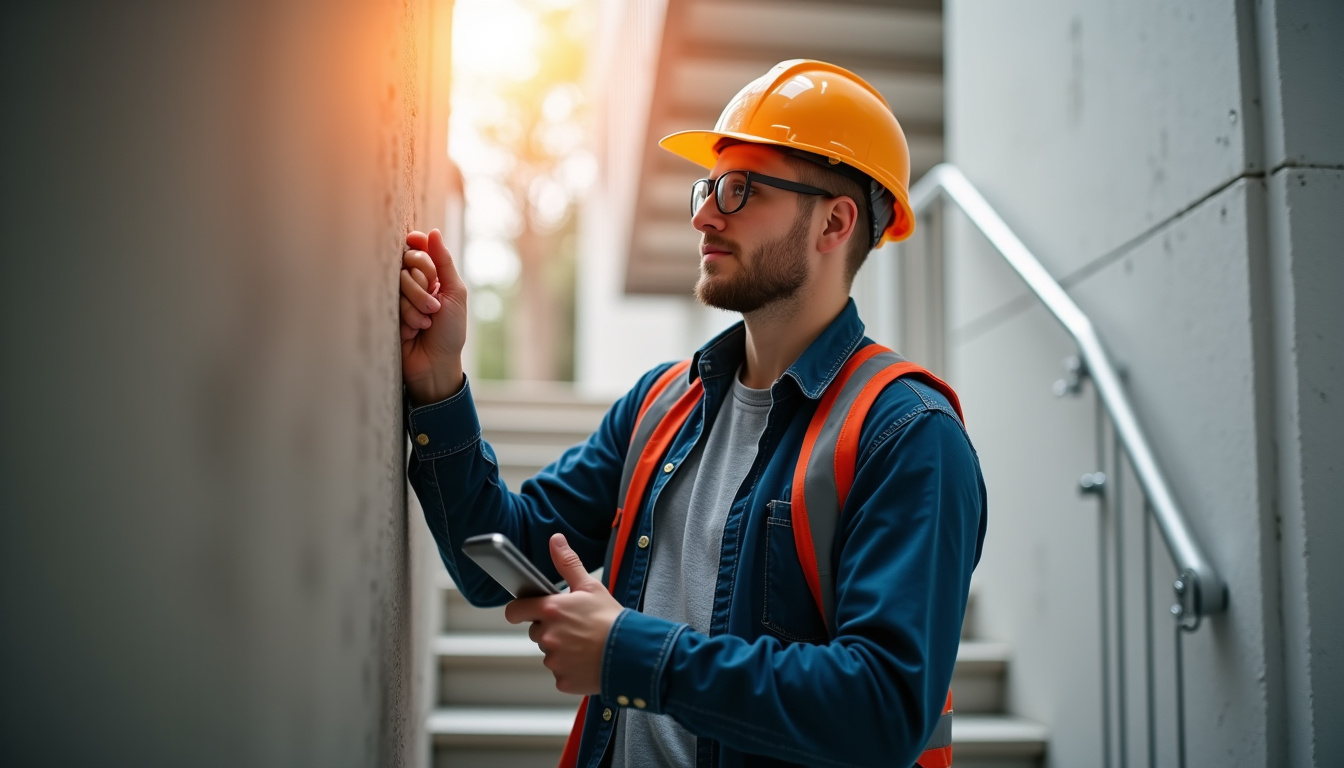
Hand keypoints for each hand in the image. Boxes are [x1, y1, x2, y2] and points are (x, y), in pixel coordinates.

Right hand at [401, 229, 467, 403]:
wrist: (436, 364)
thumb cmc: (450, 331)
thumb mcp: (455, 294)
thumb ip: (444, 262)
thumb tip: (433, 232)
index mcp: (431, 275)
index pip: (417, 248)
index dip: (419, 250)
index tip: (423, 257)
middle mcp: (412, 283)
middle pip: (407, 263)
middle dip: (423, 286)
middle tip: (435, 308)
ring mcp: (397, 297)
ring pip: (398, 283)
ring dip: (417, 306)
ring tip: (426, 323)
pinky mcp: (386, 312)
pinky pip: (392, 303)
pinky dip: (408, 318)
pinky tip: (414, 331)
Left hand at [504, 533, 623, 695]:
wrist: (632, 652)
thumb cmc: (612, 619)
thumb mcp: (590, 586)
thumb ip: (568, 563)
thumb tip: (556, 540)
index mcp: (551, 610)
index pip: (515, 610)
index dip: (519, 610)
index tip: (526, 610)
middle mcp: (547, 636)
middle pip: (536, 632)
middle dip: (551, 629)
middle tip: (575, 628)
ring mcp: (554, 661)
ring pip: (549, 654)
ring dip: (562, 650)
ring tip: (585, 645)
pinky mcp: (563, 680)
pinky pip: (560, 674)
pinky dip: (571, 670)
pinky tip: (587, 662)